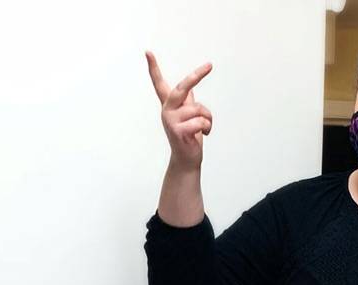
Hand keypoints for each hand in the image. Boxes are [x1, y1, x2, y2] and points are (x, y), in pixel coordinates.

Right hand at [146, 51, 212, 171]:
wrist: (187, 160)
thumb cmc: (189, 137)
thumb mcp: (190, 115)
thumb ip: (188, 101)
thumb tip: (190, 86)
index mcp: (169, 105)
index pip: (159, 83)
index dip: (153, 68)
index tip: (147, 52)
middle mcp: (167, 110)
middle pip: (182, 88)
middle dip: (196, 76)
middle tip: (209, 65)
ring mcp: (171, 120)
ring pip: (199, 109)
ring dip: (208, 119)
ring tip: (204, 128)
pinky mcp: (177, 131)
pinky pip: (200, 121)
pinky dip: (207, 128)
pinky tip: (202, 135)